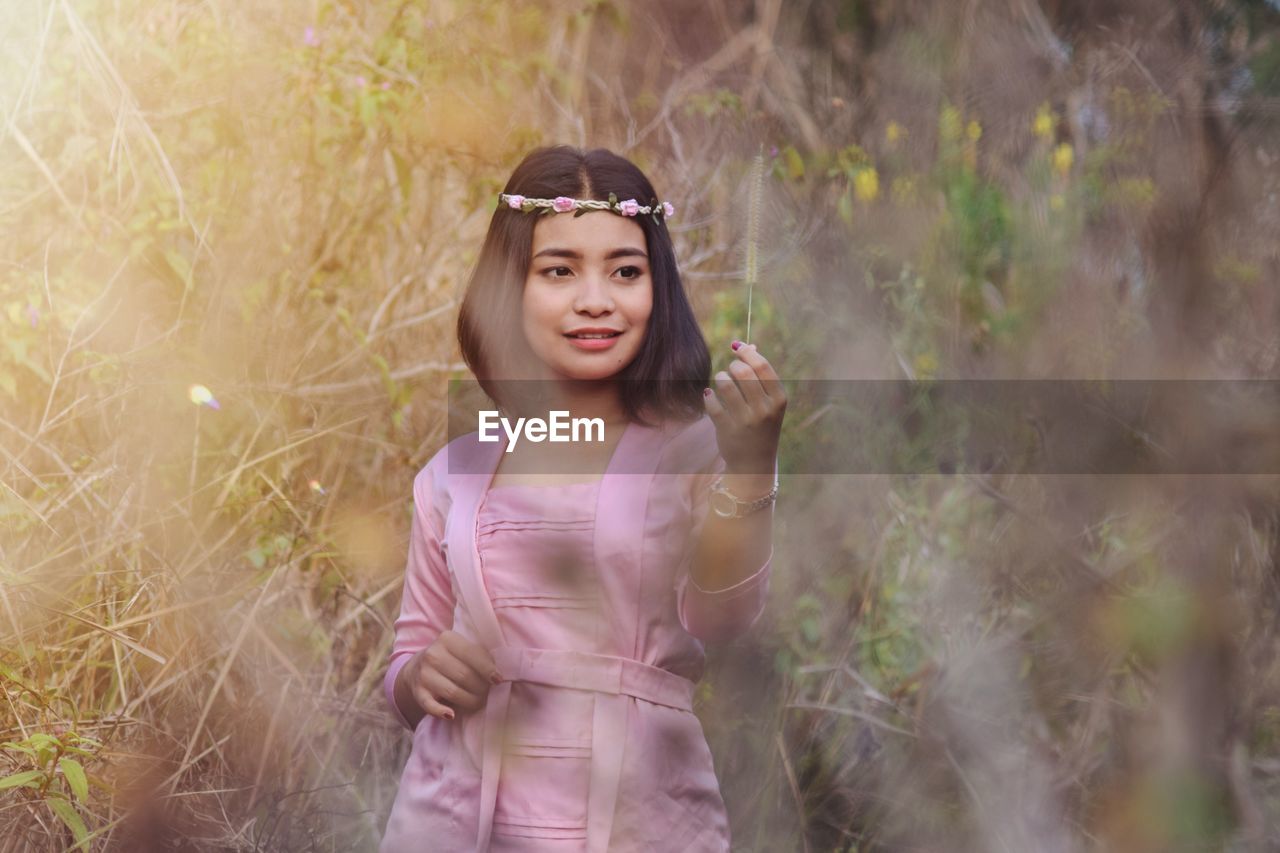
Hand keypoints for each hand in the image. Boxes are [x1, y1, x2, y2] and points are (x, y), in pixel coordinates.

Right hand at [400, 630, 500, 720]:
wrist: (417, 669)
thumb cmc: (450, 659)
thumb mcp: (461, 649)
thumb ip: (479, 656)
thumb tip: (498, 675)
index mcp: (447, 639)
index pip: (471, 654)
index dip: (487, 669)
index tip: (498, 680)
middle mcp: (433, 654)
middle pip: (464, 675)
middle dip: (481, 687)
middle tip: (488, 693)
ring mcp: (424, 674)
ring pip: (452, 692)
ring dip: (469, 701)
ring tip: (478, 702)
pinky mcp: (418, 692)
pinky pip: (430, 705)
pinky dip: (440, 711)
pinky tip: (451, 715)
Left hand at [703, 341, 786, 473]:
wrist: (755, 462)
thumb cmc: (762, 424)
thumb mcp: (768, 402)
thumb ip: (760, 373)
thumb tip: (748, 344)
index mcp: (779, 399)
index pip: (762, 366)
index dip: (746, 352)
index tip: (736, 347)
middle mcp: (765, 410)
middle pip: (744, 372)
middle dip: (733, 365)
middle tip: (731, 369)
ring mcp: (746, 421)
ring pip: (725, 384)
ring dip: (720, 377)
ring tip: (722, 381)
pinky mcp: (727, 430)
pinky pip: (712, 402)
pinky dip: (709, 396)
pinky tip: (711, 397)